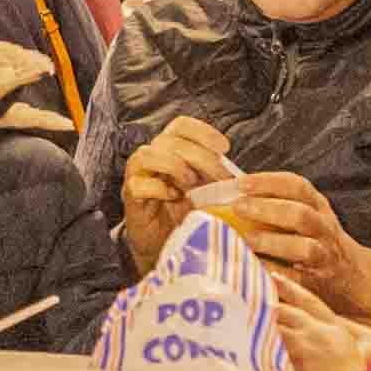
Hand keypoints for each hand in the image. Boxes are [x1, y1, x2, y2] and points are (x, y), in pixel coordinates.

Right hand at [117, 115, 233, 267]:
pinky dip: (158, 188)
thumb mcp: (205, 191)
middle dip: (200, 157)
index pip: (180, 126)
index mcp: (169, 150)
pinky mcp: (131, 199)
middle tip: (221, 177)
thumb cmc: (184, 214)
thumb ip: (215, 178)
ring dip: (174, 166)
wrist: (165, 244)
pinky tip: (174, 197)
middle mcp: (151, 157)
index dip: (202, 131)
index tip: (225, 147)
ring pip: (148, 155)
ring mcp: (137, 177)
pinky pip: (138, 185)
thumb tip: (240, 175)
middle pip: (170, 140)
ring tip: (192, 183)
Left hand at [213, 170, 370, 321]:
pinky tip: (256, 270)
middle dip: (268, 209)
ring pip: (305, 247)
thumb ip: (277, 203)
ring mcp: (324, 255)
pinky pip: (299, 278)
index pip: (297, 186)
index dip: (269, 182)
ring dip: (274, 242)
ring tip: (248, 240)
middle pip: (300, 214)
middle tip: (238, 208)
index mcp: (317, 206)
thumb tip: (228, 192)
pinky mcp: (319, 281)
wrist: (353, 275)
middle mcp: (323, 227)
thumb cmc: (316, 240)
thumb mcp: (306, 214)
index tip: (241, 183)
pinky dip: (277, 274)